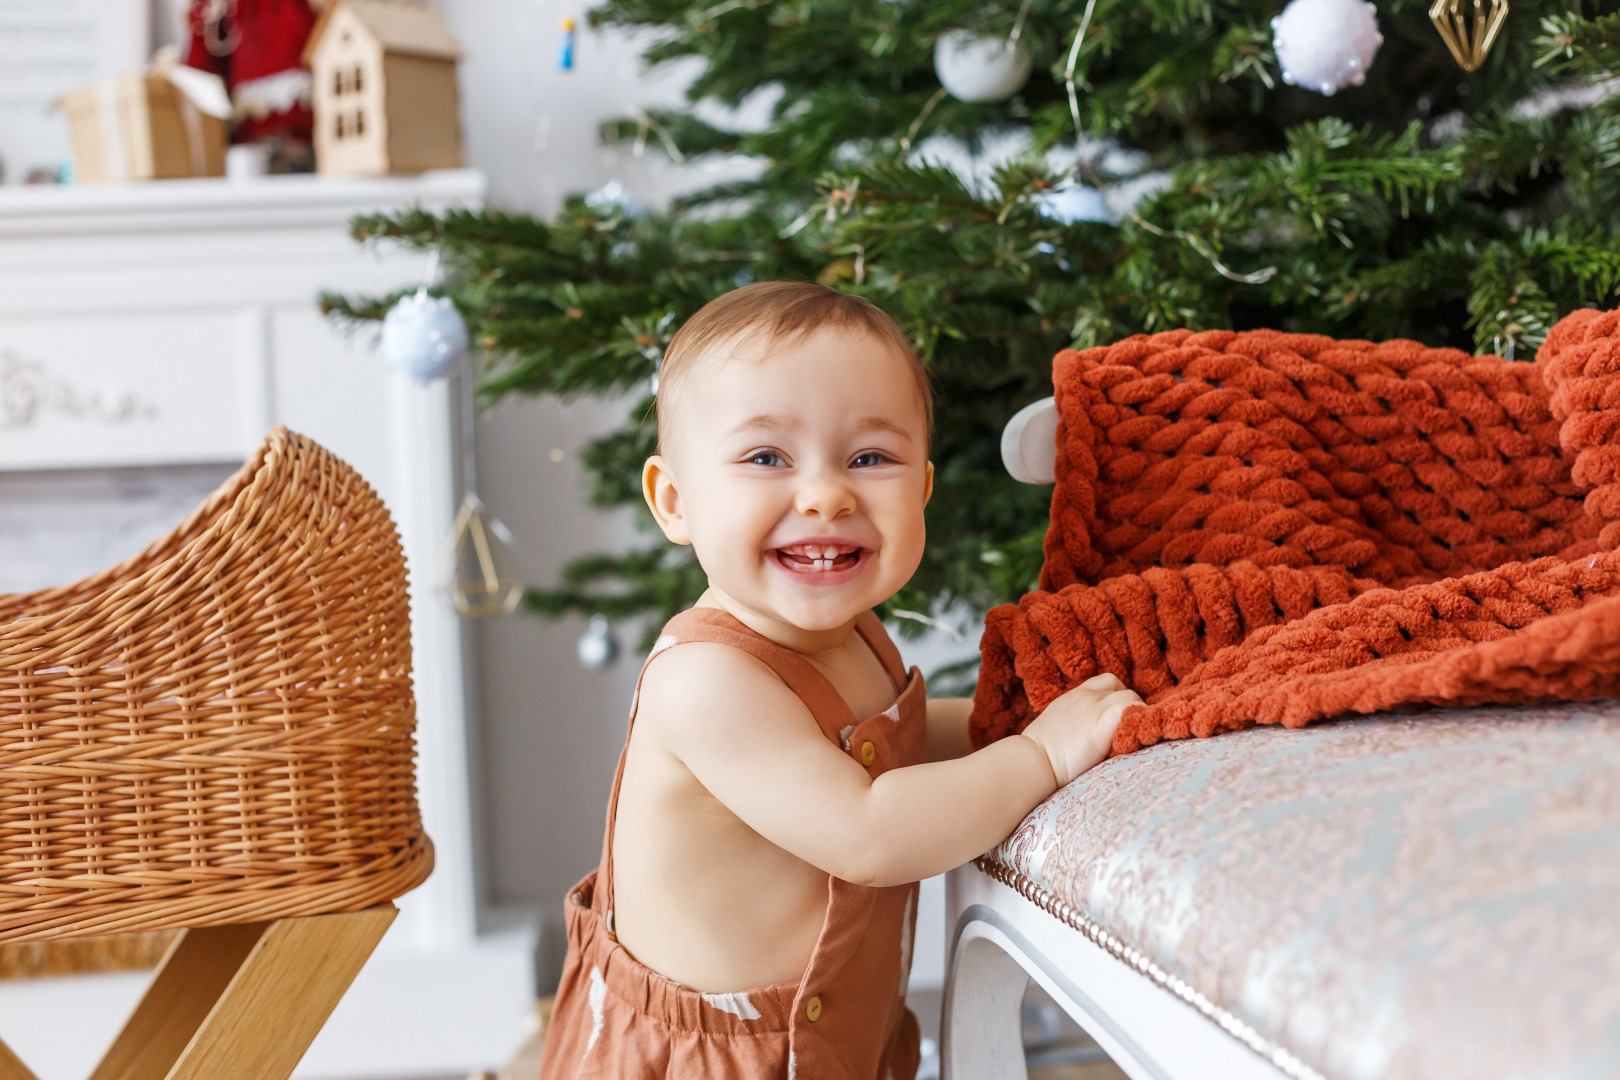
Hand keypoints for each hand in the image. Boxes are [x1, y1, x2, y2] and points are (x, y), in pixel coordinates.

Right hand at [1018, 673, 1140, 787]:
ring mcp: (1094, 710)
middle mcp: (1086, 698)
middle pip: (1122, 689)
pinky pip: (1129, 710)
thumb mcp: (1055, 722)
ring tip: (1136, 733)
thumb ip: (1072, 718)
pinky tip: (1136, 735)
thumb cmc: (1038, 750)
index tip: (1118, 711)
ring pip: (1130, 697)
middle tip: (1130, 726)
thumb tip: (1082, 730)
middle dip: (1131, 705)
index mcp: (1074, 695)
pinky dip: (1137, 719)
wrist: (1032, 760)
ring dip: (1138, 713)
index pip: (1106, 681)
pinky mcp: (1102, 727)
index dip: (1118, 693)